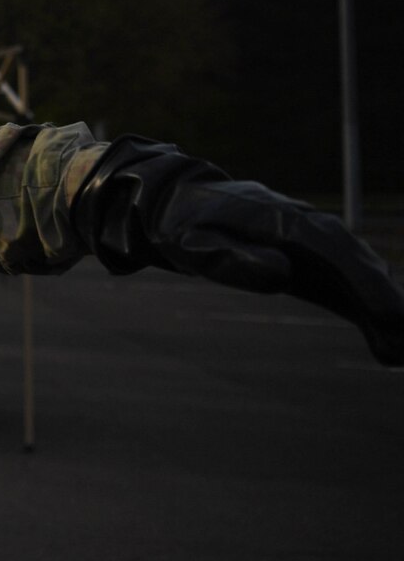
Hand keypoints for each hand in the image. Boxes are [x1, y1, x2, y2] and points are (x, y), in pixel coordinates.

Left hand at [74, 137, 403, 365]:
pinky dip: (369, 314)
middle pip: (355, 261)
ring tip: (399, 354)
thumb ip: (231, 258)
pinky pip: (346, 288)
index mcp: (278, 217)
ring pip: (358, 275)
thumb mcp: (193, 243)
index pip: (330, 248)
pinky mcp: (310, 263)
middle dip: (384, 299)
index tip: (388, 312)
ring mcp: (312, 243)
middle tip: (403, 340)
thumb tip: (281, 274)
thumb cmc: (184, 225)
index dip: (362, 280)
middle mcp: (305, 225)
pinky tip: (386, 351)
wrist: (179, 205)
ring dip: (384, 311)